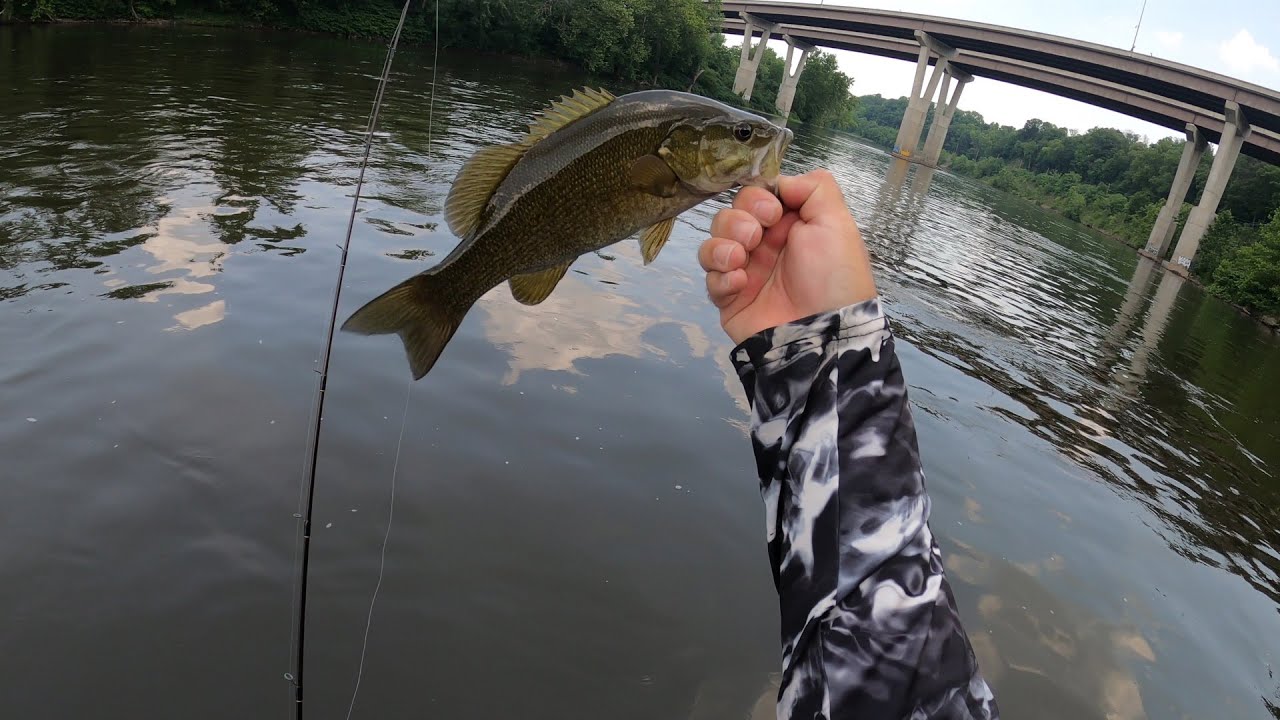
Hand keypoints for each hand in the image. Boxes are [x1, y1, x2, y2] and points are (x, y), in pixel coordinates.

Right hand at [699, 170, 877, 344]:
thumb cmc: (834, 275)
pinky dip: (720, 277)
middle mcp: (765, 246)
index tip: (772, 212)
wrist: (825, 333)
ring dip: (722, 246)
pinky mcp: (730, 299)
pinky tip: (740, 284)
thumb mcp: (837, 222)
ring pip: (712, 244)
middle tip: (756, 237)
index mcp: (789, 225)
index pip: (755, 196)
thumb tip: (780, 181)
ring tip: (741, 260)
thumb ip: (813, 188)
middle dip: (738, 221)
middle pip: (729, 216)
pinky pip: (709, 279)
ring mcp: (745, 272)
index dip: (756, 198)